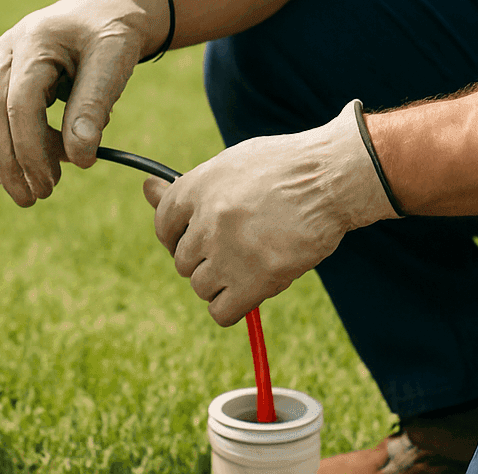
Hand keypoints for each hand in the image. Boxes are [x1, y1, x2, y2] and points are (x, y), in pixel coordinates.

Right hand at [0, 0, 168, 205]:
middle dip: (9, 161)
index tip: (51, 184)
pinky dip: (0, 146)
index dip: (30, 148)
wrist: (110, 6)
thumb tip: (79, 160)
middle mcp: (8, 49)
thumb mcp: (114, 61)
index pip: (19, 103)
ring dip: (1, 158)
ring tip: (33, 189)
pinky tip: (20, 171)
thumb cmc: (116, 30)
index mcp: (35, 40)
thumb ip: (94, 105)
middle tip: (35, 197)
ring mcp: (1, 61)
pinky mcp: (3, 75)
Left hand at [144, 100, 399, 325]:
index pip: (163, 224)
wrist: (332, 178)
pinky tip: (251, 290)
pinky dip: (233, 307)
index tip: (199, 238)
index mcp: (196, 186)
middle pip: (182, 260)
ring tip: (252, 263)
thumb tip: (145, 189)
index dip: (179, 235)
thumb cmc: (287, 168)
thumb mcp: (233, 165)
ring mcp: (228, 251)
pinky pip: (221, 312)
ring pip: (200, 286)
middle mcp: (205, 220)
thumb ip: (190, 187)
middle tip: (239, 247)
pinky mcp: (255, 280)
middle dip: (206, 259)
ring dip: (221, 282)